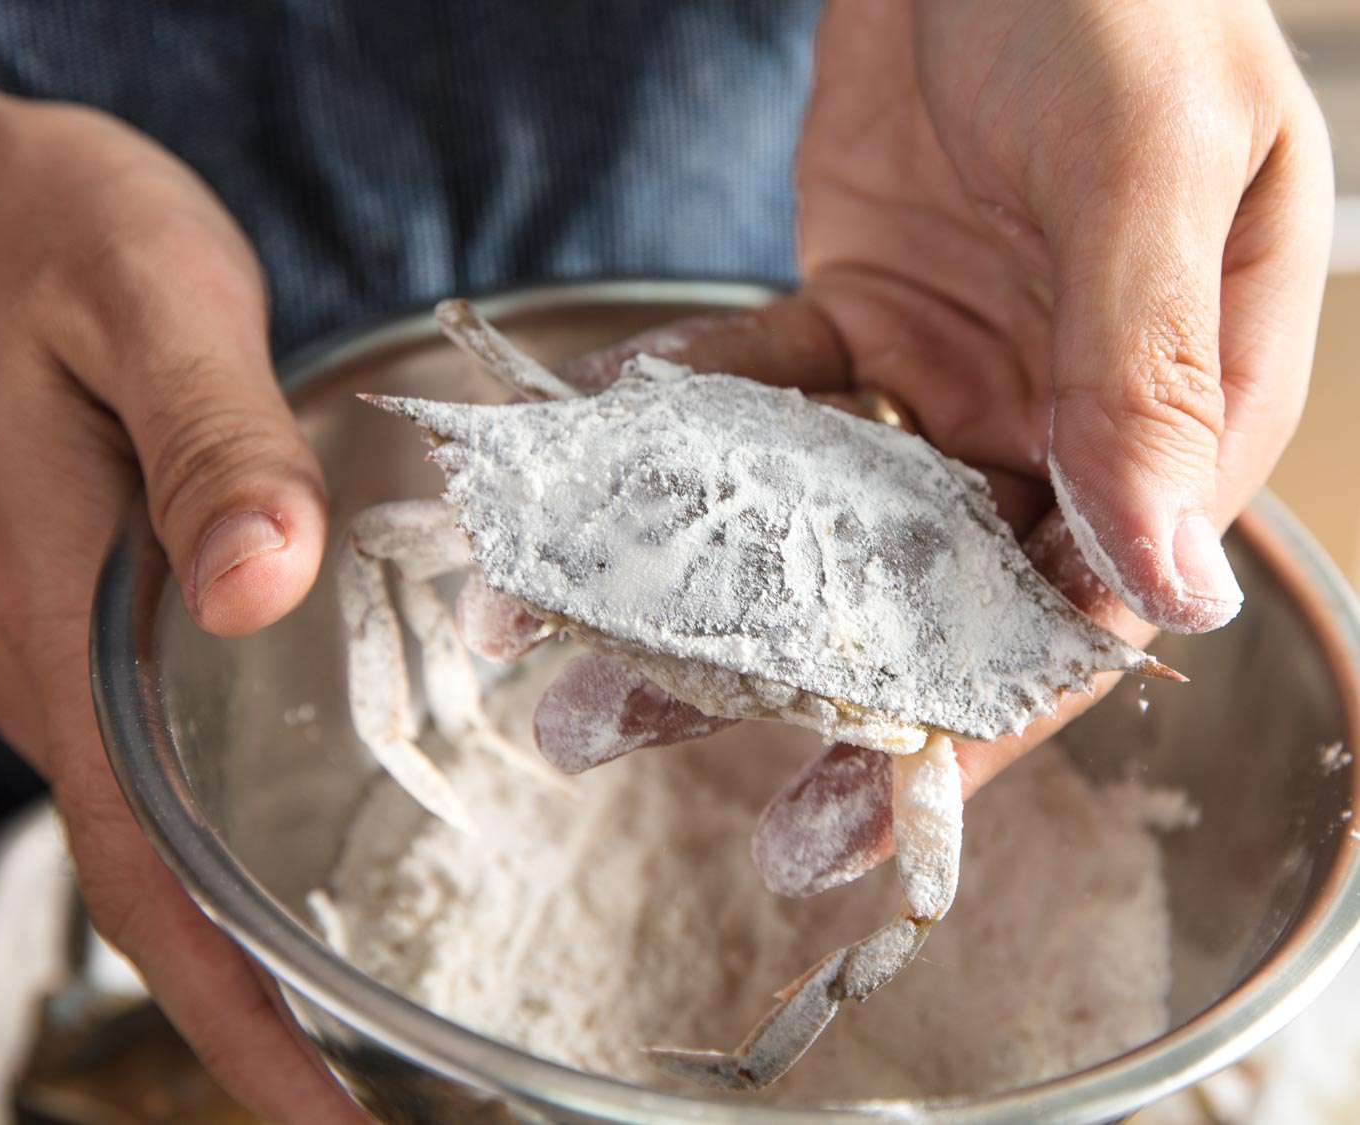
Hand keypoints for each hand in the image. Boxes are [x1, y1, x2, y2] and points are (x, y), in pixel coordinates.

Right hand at [0, 50, 360, 1121]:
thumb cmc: (13, 236)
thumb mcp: (146, 302)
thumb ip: (217, 444)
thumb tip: (268, 585)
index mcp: (72, 634)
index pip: (157, 878)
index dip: (243, 1015)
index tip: (336, 1120)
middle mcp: (56, 675)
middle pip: (164, 892)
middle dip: (267, 1015)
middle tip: (396, 1095)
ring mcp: (55, 648)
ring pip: (157, 834)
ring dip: (252, 935)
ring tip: (374, 1003)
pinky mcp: (69, 604)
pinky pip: (147, 757)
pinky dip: (221, 828)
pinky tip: (298, 824)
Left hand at [549, 0, 1330, 874]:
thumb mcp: (1148, 164)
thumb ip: (1148, 371)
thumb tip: (1172, 595)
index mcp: (1183, 412)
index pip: (1077, 610)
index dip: (967, 725)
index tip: (841, 818)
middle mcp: (1061, 418)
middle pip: (923, 590)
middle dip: (779, 677)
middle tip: (622, 736)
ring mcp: (948, 376)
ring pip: (819, 514)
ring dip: (685, 573)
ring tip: (549, 636)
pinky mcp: (854, 322)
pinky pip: (755, 400)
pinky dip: (668, 433)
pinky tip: (576, 480)